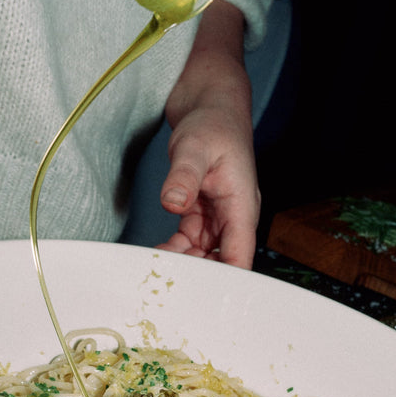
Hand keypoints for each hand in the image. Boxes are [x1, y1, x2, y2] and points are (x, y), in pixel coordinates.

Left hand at [155, 0, 258, 269]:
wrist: (209, 98)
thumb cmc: (212, 118)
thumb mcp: (194, 145)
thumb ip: (183, 175)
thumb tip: (173, 203)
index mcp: (242, 207)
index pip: (239, 258)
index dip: (224, 283)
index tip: (199, 298)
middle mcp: (232, 217)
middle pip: (220, 263)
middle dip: (197, 278)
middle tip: (164, 289)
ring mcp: (217, 216)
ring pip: (202, 255)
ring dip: (181, 265)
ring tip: (153, 274)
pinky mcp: (200, 211)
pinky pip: (188, 242)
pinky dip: (173, 250)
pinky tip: (154, 254)